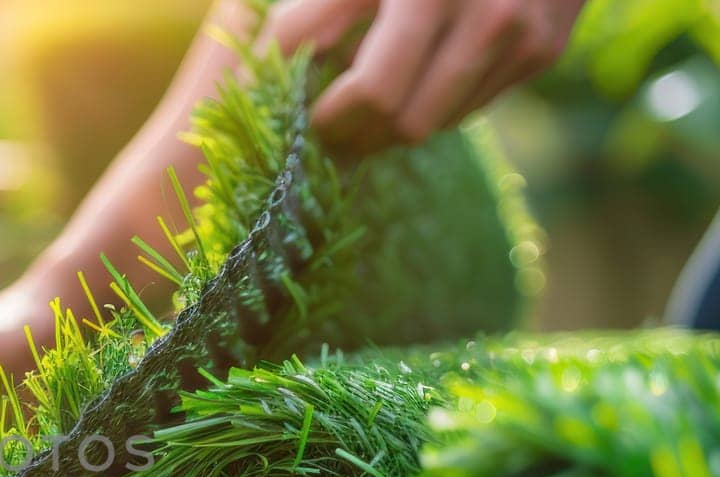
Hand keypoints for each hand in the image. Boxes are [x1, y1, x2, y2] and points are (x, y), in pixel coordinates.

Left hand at [259, 0, 587, 153]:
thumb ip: (311, 16)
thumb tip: (260, 79)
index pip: (375, 94)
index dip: (331, 118)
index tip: (305, 117)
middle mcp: (487, 14)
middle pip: (406, 122)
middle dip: (359, 132)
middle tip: (327, 125)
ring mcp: (524, 34)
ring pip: (439, 122)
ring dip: (393, 121)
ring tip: (363, 98)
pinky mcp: (545, 48)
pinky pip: (474, 105)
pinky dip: (435, 101)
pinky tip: (417, 72)